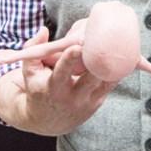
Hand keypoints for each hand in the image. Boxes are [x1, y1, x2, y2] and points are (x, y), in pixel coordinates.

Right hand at [2, 26, 116, 135]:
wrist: (47, 121)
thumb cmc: (38, 89)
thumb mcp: (30, 72)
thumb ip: (32, 49)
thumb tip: (43, 29)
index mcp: (52, 87)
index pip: (62, 72)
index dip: (70, 59)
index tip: (77, 45)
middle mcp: (71, 97)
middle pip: (90, 78)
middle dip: (98, 60)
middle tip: (104, 40)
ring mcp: (87, 101)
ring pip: (104, 81)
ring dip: (111, 63)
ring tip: (117, 44)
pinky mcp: (97, 102)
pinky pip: (110, 84)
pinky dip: (116, 70)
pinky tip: (120, 56)